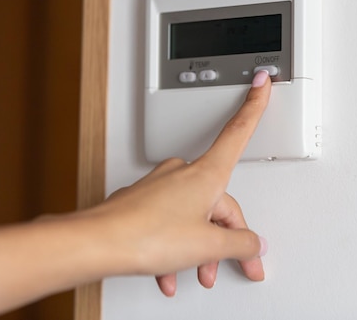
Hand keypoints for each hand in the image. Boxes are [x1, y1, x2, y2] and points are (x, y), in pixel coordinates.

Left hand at [93, 70, 271, 295]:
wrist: (95, 244)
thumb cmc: (145, 235)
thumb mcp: (207, 246)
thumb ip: (239, 244)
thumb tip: (253, 244)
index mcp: (206, 174)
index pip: (238, 132)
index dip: (254, 106)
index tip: (261, 83)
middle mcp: (182, 173)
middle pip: (218, 200)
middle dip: (225, 237)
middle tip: (230, 264)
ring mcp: (160, 186)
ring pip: (193, 216)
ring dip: (198, 247)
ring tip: (195, 273)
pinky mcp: (141, 202)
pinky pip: (169, 222)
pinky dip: (174, 246)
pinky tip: (169, 271)